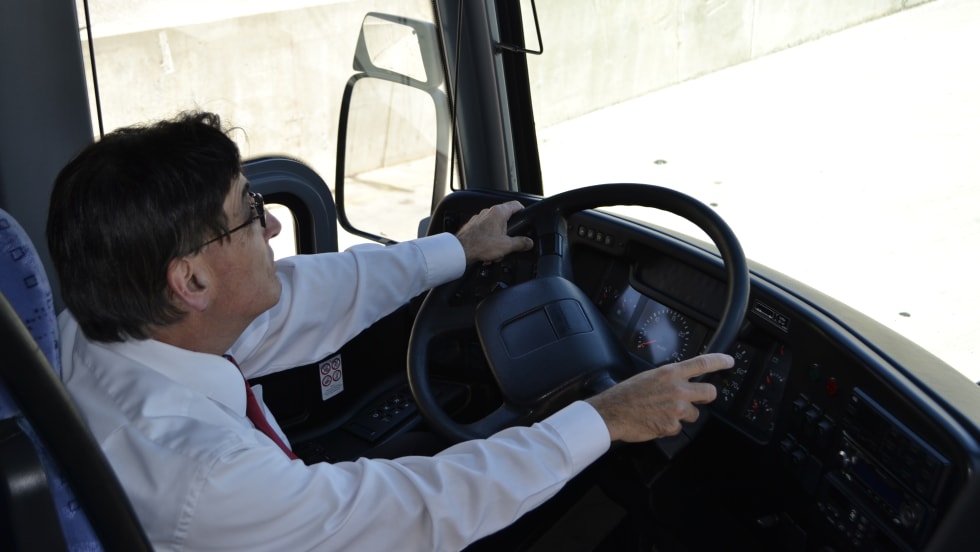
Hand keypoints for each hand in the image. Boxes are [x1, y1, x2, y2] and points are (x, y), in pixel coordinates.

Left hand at [455, 201, 533, 264]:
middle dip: (508, 234)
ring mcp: (479, 218)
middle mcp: (488, 212)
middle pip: (505, 219)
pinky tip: (488, 252)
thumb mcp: (507, 246)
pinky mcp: (473, 226)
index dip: (523, 211)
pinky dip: (489, 241)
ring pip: (495, 227)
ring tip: (496, 252)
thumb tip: (529, 242)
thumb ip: (521, 243)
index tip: (525, 218)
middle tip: (509, 244)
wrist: (461, 250)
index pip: (516, 205)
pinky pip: (485, 232)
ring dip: (498, 240)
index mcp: (498, 212)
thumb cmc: (480, 244)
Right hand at [585, 353, 733, 442]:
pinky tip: (656, 421)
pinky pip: (678, 428)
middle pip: (709, 392)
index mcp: (670, 373)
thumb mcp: (650, 376)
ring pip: (694, 414)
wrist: (612, 412)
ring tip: (663, 412)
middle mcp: (677, 389)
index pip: (702, 363)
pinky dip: (669, 427)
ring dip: (683, 415)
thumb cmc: (626, 394)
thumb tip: (680, 382)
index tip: (729, 362)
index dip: (720, 361)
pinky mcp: (672, 426)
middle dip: (706, 396)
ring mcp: (676, 409)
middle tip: (698, 398)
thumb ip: (669, 378)